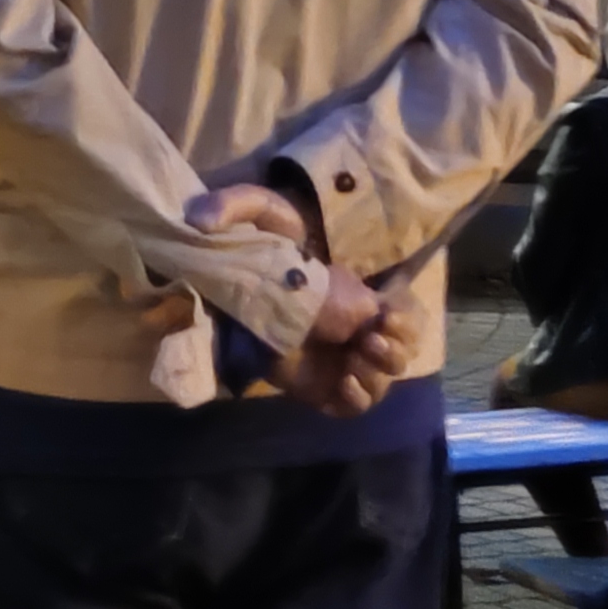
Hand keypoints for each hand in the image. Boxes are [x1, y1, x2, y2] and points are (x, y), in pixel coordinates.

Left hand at [191, 183, 387, 395]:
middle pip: (402, 351)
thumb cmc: (257, 252)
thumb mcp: (253, 213)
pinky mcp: (320, 387)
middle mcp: (359, 330)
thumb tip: (200, 220)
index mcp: (360, 296)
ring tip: (353, 361)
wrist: (239, 296)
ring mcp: (341, 361)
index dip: (405, 320)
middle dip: (394, 349)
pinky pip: (354, 405)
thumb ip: (233, 203)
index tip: (382, 315)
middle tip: (367, 341)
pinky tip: (343, 382)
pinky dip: (358, 398)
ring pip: (382, 380)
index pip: (407, 313)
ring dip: (377, 373)